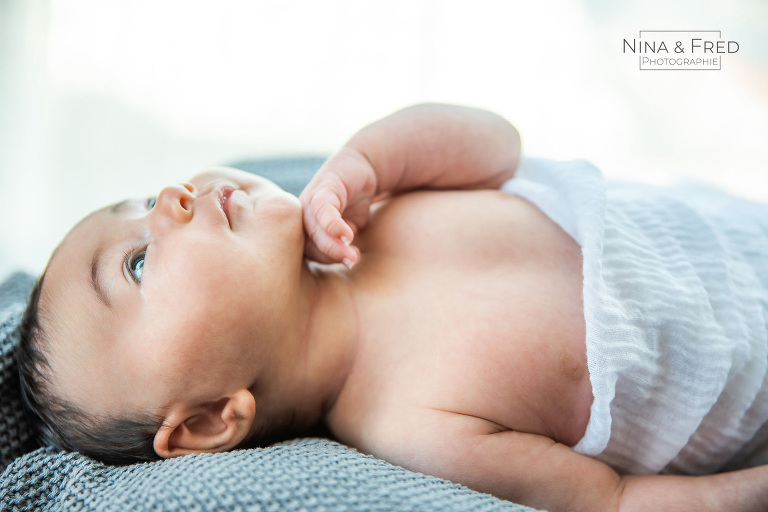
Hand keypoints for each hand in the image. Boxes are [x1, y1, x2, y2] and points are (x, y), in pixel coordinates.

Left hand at [300, 148, 376, 266]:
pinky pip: (322, 208)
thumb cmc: (352, 204)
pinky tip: (347, 233)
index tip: (347, 265)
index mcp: (305, 231)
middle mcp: (303, 216)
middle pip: (307, 242)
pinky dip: (333, 223)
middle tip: (351, 262)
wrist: (361, 168)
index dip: (326, 260)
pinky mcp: (323, 186)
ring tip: (352, 254)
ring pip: (313, 228)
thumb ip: (343, 244)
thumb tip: (347, 259)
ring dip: (332, 243)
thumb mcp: (351, 229)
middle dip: (329, 255)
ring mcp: (310, 200)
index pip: (308, 253)